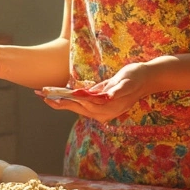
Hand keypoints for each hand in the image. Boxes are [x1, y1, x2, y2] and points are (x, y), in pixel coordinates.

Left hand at [40, 60, 161, 120]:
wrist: (149, 79)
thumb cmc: (137, 77)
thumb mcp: (127, 81)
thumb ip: (117, 89)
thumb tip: (106, 96)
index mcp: (109, 106)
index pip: (82, 104)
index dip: (66, 100)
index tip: (52, 96)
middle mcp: (105, 112)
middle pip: (77, 108)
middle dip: (59, 102)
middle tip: (41, 94)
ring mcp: (104, 111)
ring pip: (79, 108)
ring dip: (63, 102)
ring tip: (46, 96)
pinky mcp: (103, 107)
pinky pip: (84, 106)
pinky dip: (71, 102)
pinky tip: (61, 97)